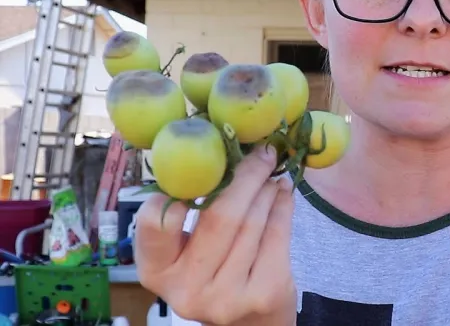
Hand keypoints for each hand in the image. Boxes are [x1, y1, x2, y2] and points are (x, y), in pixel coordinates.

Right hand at [134, 145, 296, 325]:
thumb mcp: (188, 251)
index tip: (204, 161)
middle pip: (219, 217)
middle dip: (244, 177)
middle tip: (260, 152)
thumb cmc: (214, 272)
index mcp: (157, 271)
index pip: (156, 223)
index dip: (179, 188)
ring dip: (266, 189)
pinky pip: (277, 236)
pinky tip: (284, 193)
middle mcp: (186, 289)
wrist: (249, 322)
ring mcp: (225, 296)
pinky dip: (283, 207)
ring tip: (272, 172)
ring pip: (252, 224)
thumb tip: (220, 149)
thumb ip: (190, 212)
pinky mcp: (262, 294)